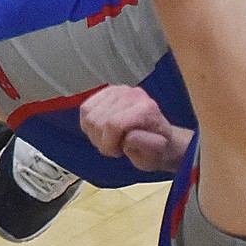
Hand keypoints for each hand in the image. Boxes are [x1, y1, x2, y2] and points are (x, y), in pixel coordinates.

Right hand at [79, 86, 193, 174]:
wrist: (159, 136)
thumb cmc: (157, 149)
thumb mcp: (156, 155)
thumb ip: (145, 145)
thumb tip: (129, 137)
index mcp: (146, 109)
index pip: (112, 124)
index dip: (109, 144)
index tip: (117, 152)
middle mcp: (132, 94)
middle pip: (98, 120)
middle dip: (102, 140)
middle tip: (115, 147)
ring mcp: (119, 90)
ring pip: (89, 113)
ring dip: (95, 132)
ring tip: (109, 139)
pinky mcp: (108, 92)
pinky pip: (86, 108)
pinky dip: (89, 123)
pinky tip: (102, 131)